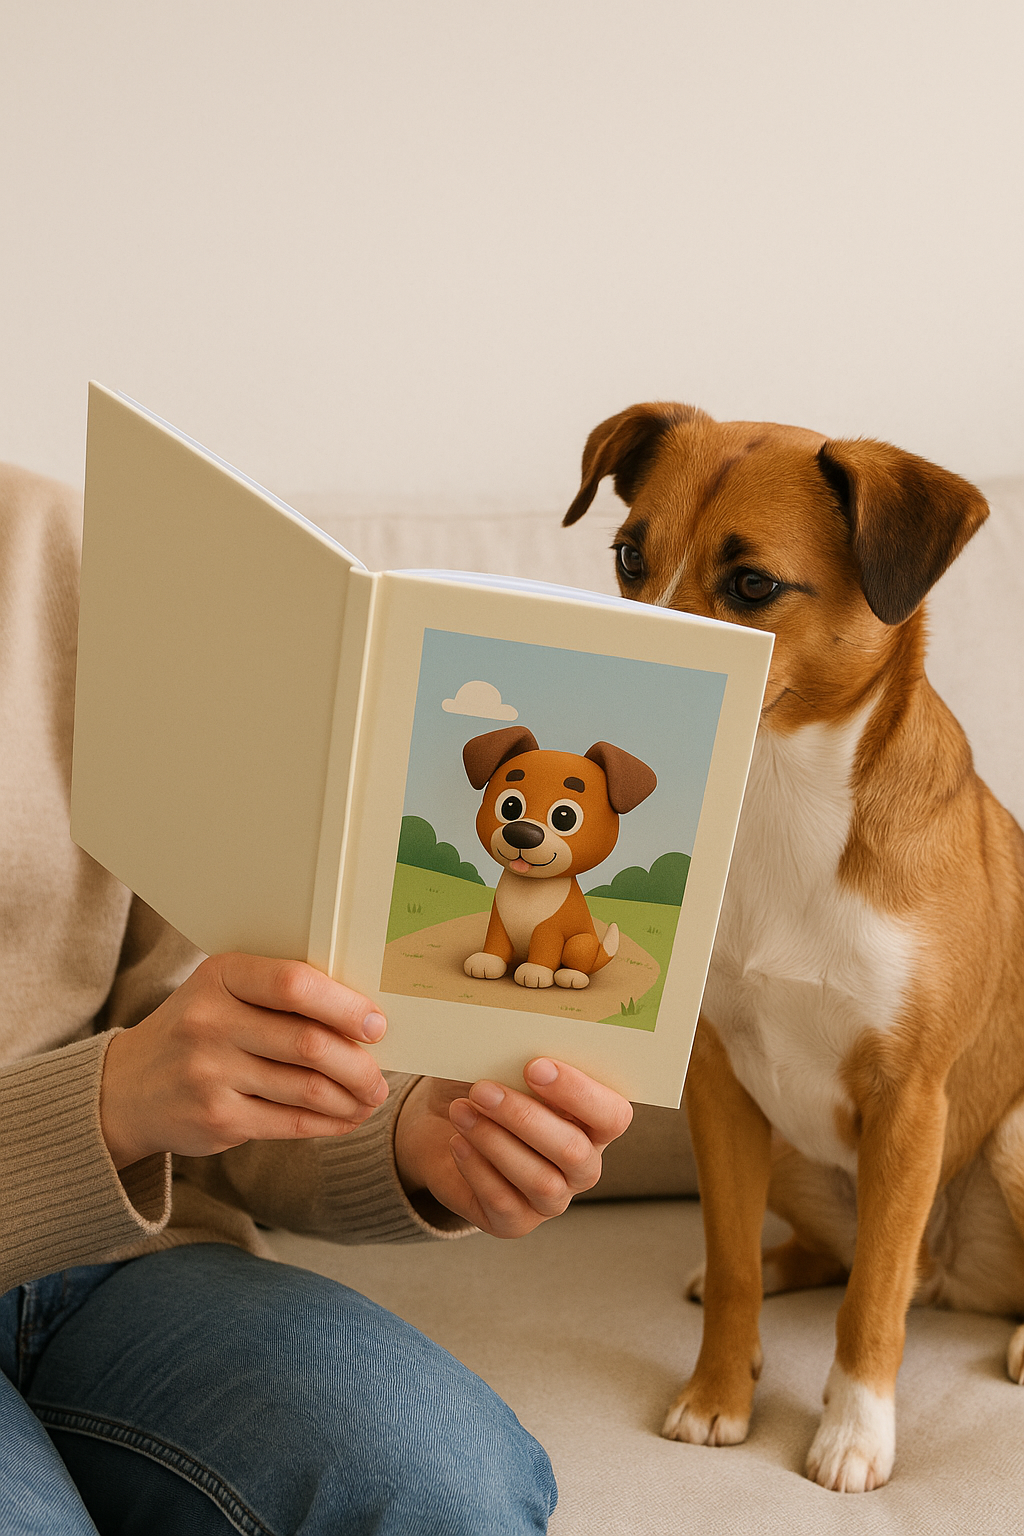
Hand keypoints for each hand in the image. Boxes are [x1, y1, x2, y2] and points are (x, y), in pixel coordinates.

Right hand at [100, 953, 388, 1168]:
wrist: (126, 1089)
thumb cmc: (196, 1030)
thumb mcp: (222, 993)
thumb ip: (279, 995)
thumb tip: (363, 1015)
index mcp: (220, 976)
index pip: (294, 983)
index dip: (344, 1005)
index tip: (376, 1024)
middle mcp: (211, 1023)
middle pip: (309, 1043)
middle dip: (359, 1064)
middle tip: (380, 1075)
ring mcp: (210, 1074)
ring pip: (307, 1088)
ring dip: (351, 1097)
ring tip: (370, 1097)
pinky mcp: (217, 1119)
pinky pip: (292, 1123)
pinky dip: (329, 1123)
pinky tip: (345, 1118)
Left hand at [393, 1059, 632, 1236]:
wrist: (443, 1121)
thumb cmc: (487, 1083)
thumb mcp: (504, 1063)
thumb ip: (521, 1055)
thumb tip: (517, 1037)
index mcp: (594, 1121)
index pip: (612, 1115)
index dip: (578, 1092)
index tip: (534, 1066)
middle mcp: (582, 1164)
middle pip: (573, 1151)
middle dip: (524, 1117)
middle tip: (482, 1088)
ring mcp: (552, 1199)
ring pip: (541, 1181)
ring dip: (496, 1141)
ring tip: (461, 1111)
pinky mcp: (516, 1222)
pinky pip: (505, 1203)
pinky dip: (478, 1168)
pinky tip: (458, 1141)